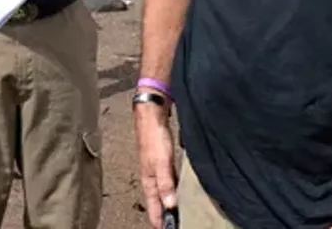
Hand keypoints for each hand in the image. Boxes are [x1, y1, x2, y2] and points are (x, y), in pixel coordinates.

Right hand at [134, 102, 178, 228]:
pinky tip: (182, 192)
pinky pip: (170, 182)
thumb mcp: (161, 162)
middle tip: (174, 224)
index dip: (160, 221)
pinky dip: (175, 190)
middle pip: (159, 203)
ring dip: (170, 204)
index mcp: (149, 182)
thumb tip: (170, 205)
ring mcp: (159, 170)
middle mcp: (153, 178)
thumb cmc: (154, 137)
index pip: (154, 208)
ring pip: (165, 193)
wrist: (152, 115)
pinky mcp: (165, 162)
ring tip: (179, 214)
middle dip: (165, 215)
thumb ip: (166, 184)